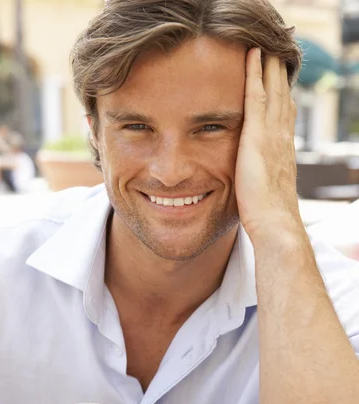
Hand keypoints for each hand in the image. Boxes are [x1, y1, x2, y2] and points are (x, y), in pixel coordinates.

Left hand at [235, 49, 301, 242]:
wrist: (275, 223)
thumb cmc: (268, 217)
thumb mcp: (266, 192)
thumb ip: (262, 180)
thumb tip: (257, 182)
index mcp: (283, 151)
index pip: (284, 117)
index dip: (283, 97)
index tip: (280, 83)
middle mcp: (282, 138)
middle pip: (283, 97)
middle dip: (280, 76)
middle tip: (278, 54)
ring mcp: (272, 135)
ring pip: (273, 90)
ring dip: (270, 66)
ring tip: (267, 47)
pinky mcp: (257, 136)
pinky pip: (256, 95)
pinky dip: (255, 73)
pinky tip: (252, 55)